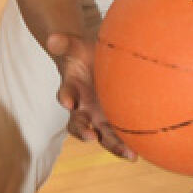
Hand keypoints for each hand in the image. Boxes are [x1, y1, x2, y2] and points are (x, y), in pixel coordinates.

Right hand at [47, 32, 136, 160]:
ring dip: (114, 145)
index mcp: (71, 89)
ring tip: (129, 154)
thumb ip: (64, 43)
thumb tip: (52, 38)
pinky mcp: (113, 119)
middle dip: (85, 131)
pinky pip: (118, 134)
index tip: (69, 101)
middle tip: (92, 136)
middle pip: (80, 125)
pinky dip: (127, 143)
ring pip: (103, 135)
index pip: (65, 94)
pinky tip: (140, 151)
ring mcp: (97, 115)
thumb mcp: (74, 46)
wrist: (93, 63)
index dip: (66, 97)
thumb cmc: (83, 54)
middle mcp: (82, 107)